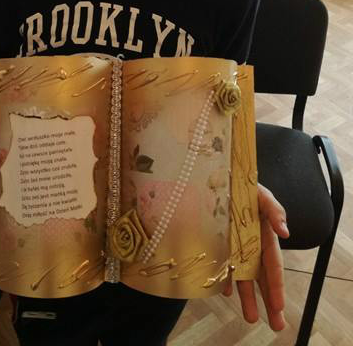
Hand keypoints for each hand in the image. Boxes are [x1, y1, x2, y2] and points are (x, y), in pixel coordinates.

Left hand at [223, 183, 288, 330]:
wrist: (220, 178)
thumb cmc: (245, 186)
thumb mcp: (262, 194)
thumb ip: (275, 211)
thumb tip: (285, 232)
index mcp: (264, 236)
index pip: (273, 265)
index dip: (276, 285)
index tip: (279, 305)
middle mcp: (251, 245)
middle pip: (261, 277)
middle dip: (269, 301)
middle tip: (275, 325)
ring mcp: (235, 247)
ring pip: (243, 276)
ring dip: (247, 297)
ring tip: (251, 318)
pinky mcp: (219, 244)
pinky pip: (222, 266)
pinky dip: (224, 280)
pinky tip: (226, 292)